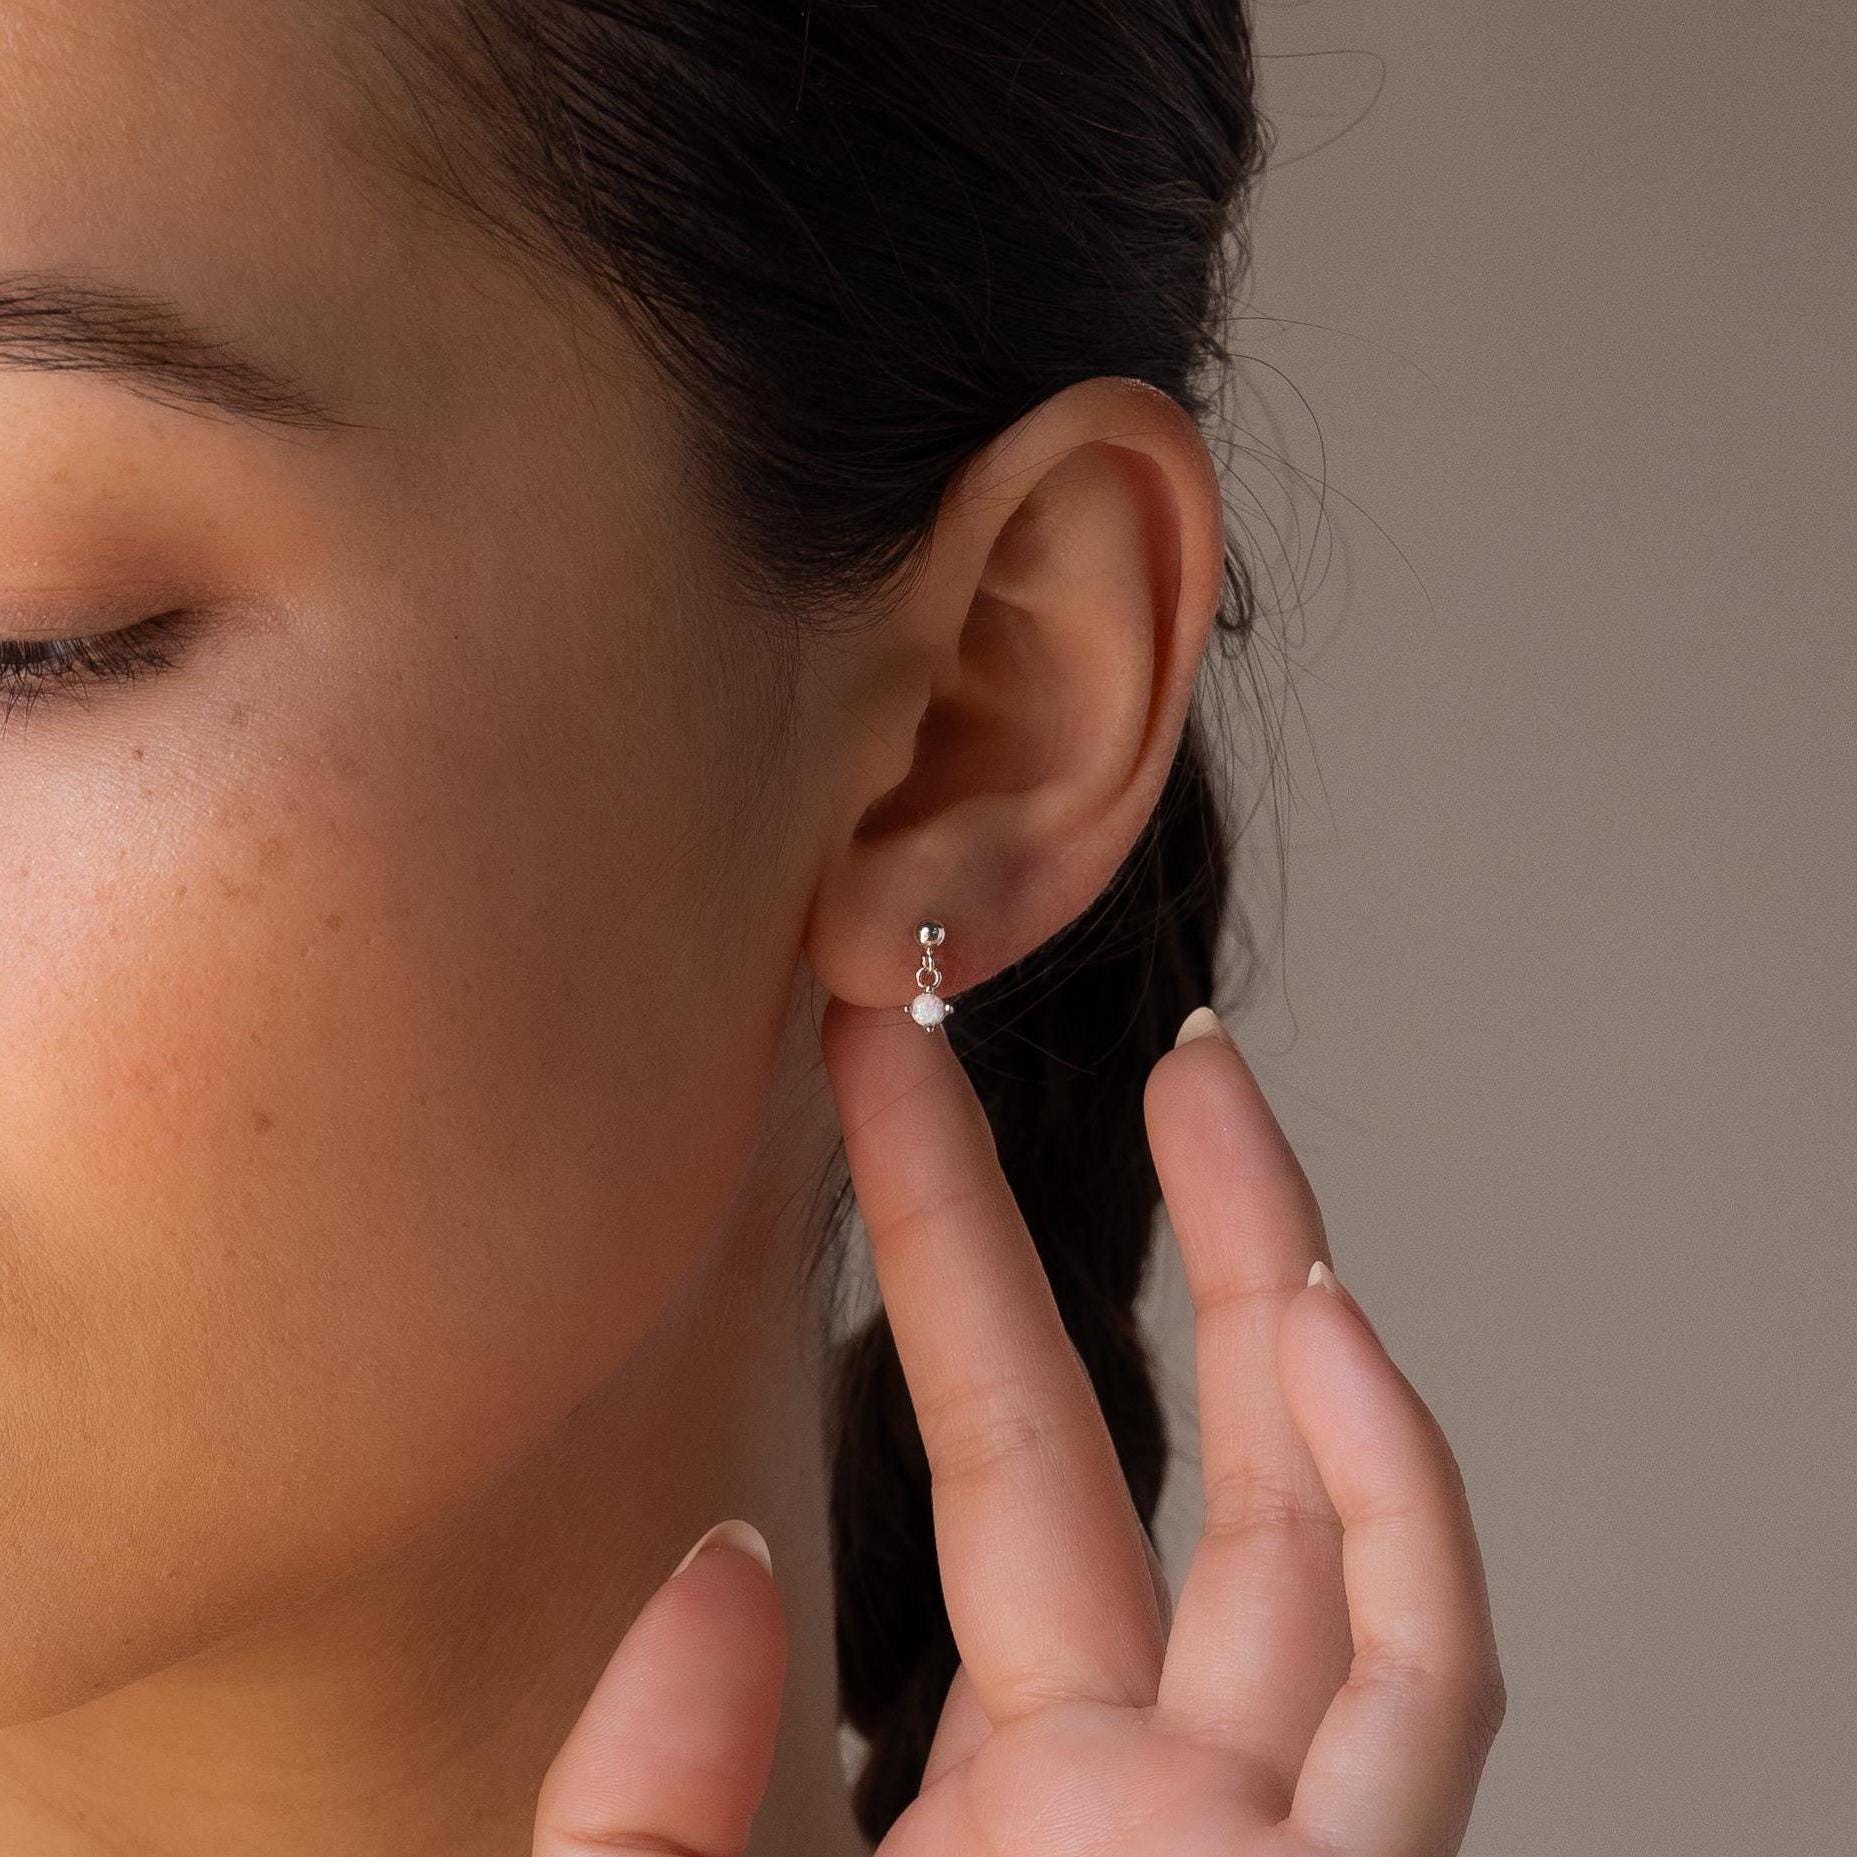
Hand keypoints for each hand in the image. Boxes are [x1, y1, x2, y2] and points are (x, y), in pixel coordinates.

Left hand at [532, 996, 1505, 1854]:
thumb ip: (665, 1791)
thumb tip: (719, 1553)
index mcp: (1022, 1785)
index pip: (1005, 1440)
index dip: (946, 1236)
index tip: (877, 1076)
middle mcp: (1164, 1795)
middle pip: (1173, 1444)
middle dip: (1143, 1217)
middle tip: (1082, 1024)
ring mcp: (1267, 1852)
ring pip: (1328, 1527)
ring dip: (1295, 1301)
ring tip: (1215, 1099)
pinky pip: (1422, 1690)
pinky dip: (1405, 1508)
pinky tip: (1330, 1330)